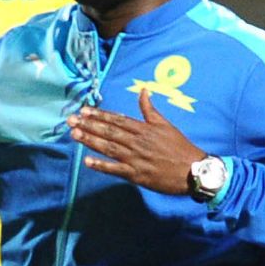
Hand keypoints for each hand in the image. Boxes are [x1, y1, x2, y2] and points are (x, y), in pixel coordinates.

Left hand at [70, 90, 206, 193]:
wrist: (193, 170)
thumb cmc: (180, 147)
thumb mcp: (166, 124)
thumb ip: (150, 109)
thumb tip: (143, 90)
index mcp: (144, 129)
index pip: (117, 120)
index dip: (99, 115)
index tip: (84, 110)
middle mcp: (137, 142)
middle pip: (109, 131)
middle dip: (89, 125)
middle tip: (71, 120)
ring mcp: (136, 158)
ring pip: (109, 147)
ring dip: (91, 141)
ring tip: (75, 135)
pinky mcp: (137, 175)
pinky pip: (115, 169)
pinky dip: (101, 165)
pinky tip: (87, 161)